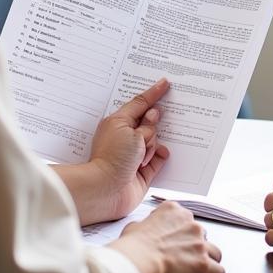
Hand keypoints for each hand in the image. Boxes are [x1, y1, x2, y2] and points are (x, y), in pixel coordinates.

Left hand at [52, 78, 171, 223]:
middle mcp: (126, 137)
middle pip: (149, 122)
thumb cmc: (113, 157)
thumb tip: (154, 116)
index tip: (165, 83)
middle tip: (144, 135)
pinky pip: (159, 158)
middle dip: (152, 126)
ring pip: (155, 140)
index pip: (139, 104)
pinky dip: (160, 156)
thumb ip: (146, 122)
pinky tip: (160, 156)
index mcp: (119, 123)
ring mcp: (135, 154)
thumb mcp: (130, 131)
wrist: (107, 189)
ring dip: (152, 145)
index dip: (153, 93)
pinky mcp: (143, 171)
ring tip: (141, 157)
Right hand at [113, 200, 224, 272]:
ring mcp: (199, 243)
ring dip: (209, 260)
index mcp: (174, 210)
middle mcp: (191, 223)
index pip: (186, 219)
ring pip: (215, 252)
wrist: (139, 259)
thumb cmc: (134, 245)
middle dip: (195, 247)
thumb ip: (146, 224)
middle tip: (183, 259)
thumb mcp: (135, 226)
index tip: (175, 243)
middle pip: (202, 235)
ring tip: (199, 271)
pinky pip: (219, 270)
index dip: (181, 233)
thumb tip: (143, 229)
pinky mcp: (203, 263)